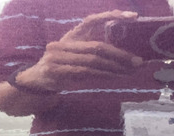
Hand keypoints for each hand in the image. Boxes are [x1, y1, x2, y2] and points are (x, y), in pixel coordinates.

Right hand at [15, 10, 142, 92]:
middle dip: (120, 55)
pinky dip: (100, 75)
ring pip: (92, 61)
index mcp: (71, 35)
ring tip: (129, 72)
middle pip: (97, 46)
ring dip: (113, 68)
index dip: (111, 16)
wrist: (35, 81)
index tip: (133, 16)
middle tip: (137, 61)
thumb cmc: (61, 67)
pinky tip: (113, 78)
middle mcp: (64, 43)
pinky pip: (83, 72)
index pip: (92, 20)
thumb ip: (92, 51)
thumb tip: (122, 55)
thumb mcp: (75, 54)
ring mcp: (58, 56)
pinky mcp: (55, 71)